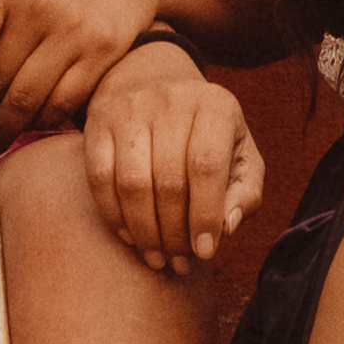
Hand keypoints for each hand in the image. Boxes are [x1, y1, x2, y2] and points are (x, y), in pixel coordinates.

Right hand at [78, 37, 264, 277]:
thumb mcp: (241, 154)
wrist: (155, 81)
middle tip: (179, 262)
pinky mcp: (98, 121)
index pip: (207, 167)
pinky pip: (100, 179)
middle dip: (174, 233)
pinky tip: (130, 237)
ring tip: (157, 257)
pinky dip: (114, 216)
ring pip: (132, 184)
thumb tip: (227, 226)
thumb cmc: (206, 133)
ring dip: (144, 232)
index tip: (204, 253)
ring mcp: (130, 108)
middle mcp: (171, 99)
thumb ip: (245, 192)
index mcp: (215, 105)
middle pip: (168, 181)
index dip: (205, 216)